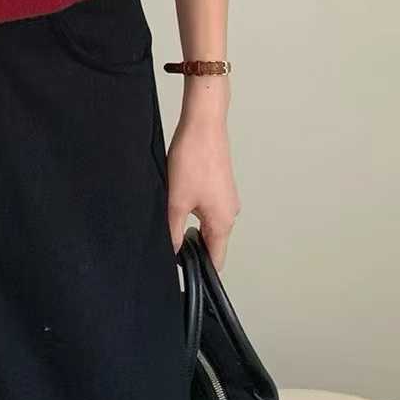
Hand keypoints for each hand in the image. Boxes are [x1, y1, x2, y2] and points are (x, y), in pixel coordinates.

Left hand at [164, 84, 240, 269]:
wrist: (203, 125)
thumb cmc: (193, 160)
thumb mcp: (176, 201)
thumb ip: (173, 231)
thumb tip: (172, 251)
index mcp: (223, 222)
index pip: (216, 259)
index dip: (200, 270)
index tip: (185, 274)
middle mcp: (229, 213)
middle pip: (212, 243)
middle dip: (192, 248)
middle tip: (170, 247)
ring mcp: (226, 198)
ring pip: (209, 224)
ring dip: (192, 227)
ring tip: (171, 221)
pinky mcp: (220, 185)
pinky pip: (208, 208)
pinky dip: (194, 211)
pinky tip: (177, 202)